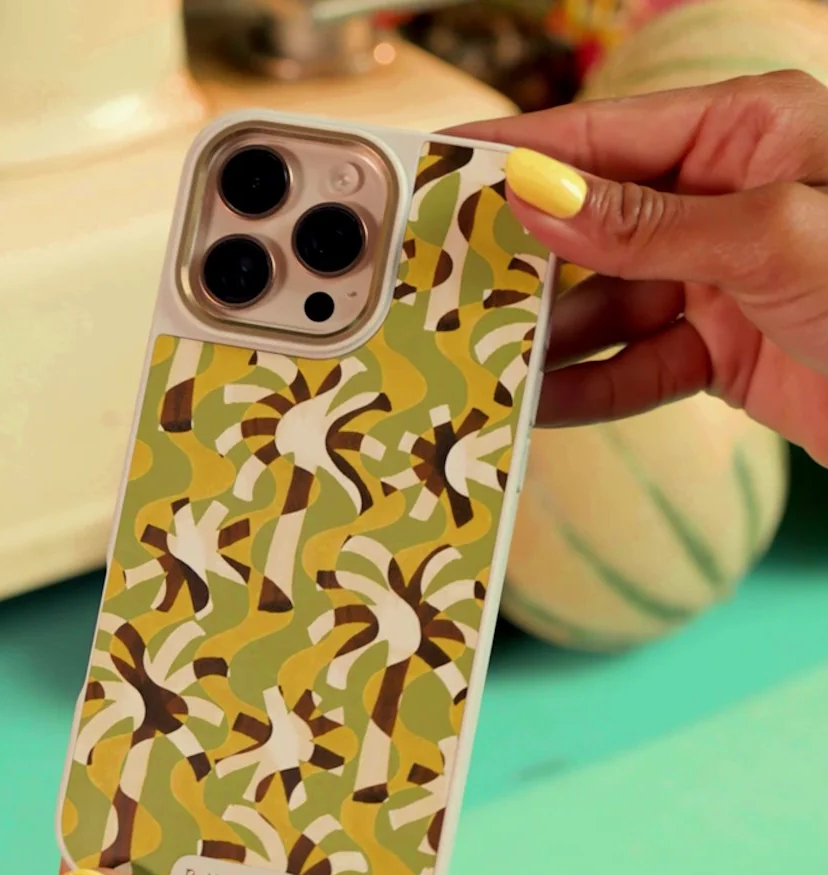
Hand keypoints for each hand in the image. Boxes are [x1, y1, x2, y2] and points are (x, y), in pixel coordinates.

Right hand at [450, 70, 827, 465]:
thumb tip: (538, 195)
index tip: (437, 167)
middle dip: (517, 259)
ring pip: (601, 304)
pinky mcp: (718, 349)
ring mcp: (717, 278)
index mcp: (746, 134)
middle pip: (588, 225)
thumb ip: (648, 222)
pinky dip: (587, 388)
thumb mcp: (774, 240)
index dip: (513, 153)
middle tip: (441, 282)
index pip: (600, 137)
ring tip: (479, 357)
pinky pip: (632, 366)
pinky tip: (537, 404)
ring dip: (544, 337)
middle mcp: (722, 200)